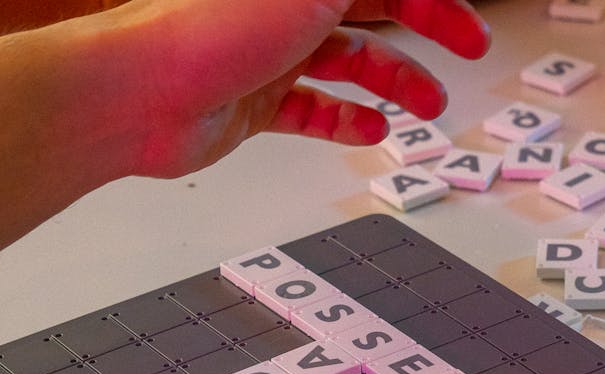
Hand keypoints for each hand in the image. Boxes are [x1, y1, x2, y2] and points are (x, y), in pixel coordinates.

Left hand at [58, 0, 490, 180]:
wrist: (136, 96)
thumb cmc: (207, 29)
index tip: (465, 18)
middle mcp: (286, 5)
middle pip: (375, 10)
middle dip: (429, 27)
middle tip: (467, 48)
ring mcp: (272, 52)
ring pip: (350, 64)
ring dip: (395, 82)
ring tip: (426, 106)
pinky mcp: (256, 100)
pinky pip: (315, 111)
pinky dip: (346, 121)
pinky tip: (371, 130)